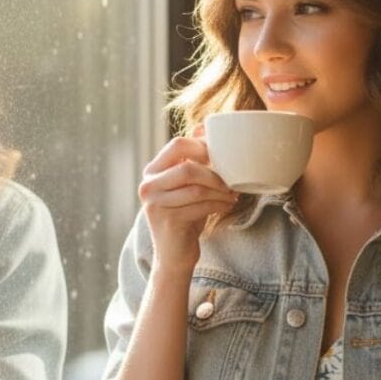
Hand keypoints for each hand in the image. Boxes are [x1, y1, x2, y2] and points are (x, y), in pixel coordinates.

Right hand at [138, 135, 237, 271]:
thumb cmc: (185, 215)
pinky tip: (227, 205)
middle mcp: (148, 185)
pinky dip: (219, 204)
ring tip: (232, 194)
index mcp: (152, 171)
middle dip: (214, 173)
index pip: (177, 145)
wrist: (175, 255)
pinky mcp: (167, 221)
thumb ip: (193, 158)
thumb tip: (204, 124)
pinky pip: (200, 206)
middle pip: (187, 167)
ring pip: (196, 188)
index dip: (203, 146)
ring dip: (221, 191)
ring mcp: (155, 204)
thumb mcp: (188, 185)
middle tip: (231, 180)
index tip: (221, 157)